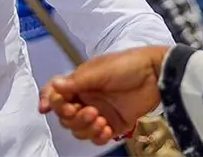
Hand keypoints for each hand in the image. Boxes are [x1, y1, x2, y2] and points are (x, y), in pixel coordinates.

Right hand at [39, 46, 169, 144]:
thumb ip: (76, 81)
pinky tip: (107, 129)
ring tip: (101, 120)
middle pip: (65, 117)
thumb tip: (54, 85)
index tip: (46, 108)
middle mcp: (85, 98)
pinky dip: (98, 136)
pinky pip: (97, 137)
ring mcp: (98, 112)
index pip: (56, 94)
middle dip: (73, 118)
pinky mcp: (113, 124)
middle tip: (89, 112)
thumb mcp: (99, 70)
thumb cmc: (127, 65)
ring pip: (79, 129)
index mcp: (78, 83)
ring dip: (86, 128)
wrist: (155, 75)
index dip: (49, 101)